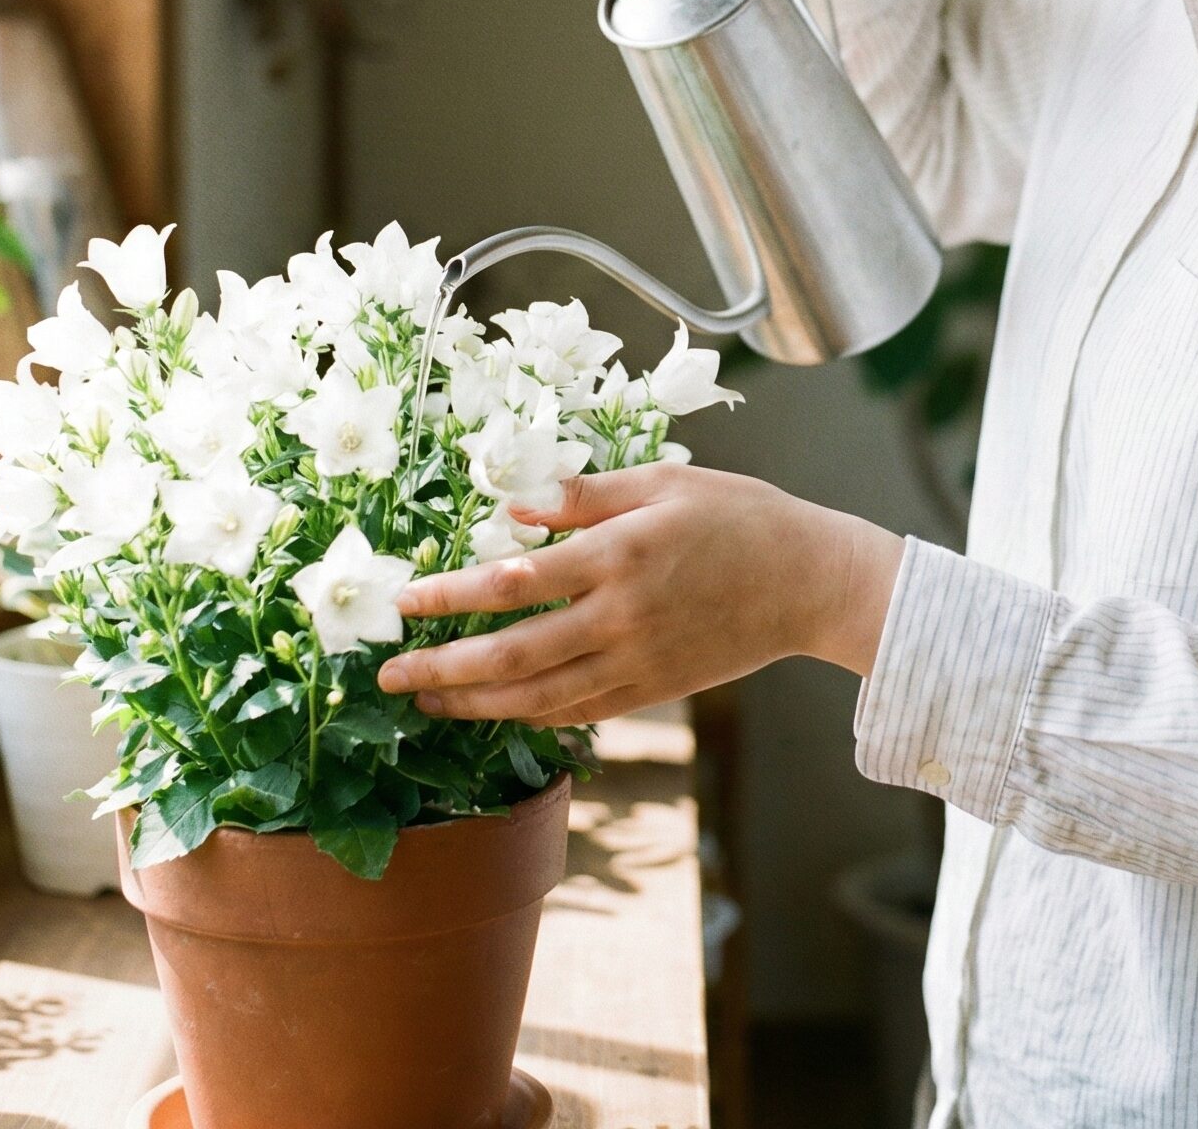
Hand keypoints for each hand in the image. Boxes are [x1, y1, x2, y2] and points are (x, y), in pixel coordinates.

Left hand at [379, 462, 903, 726]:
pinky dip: (530, 716)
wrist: (809, 581)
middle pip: (511, 655)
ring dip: (473, 704)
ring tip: (424, 700)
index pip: (512, 583)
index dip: (449, 595)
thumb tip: (515, 507)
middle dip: (441, 667)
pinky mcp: (653, 689)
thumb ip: (587, 495)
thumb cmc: (740, 517)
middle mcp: (620, 617)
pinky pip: (578, 711)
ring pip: (537, 697)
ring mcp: (636, 661)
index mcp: (618, 555)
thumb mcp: (664, 481)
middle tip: (388, 672)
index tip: (404, 601)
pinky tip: (496, 712)